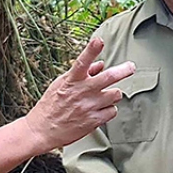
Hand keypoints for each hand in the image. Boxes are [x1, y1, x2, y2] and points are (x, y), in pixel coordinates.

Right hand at [27, 38, 135, 153]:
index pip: (82, 62)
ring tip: (105, 96)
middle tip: (131, 67)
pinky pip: (112, 111)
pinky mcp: (93, 121)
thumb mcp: (61, 84)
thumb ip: (82, 73)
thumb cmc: (51, 105)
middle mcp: (81, 92)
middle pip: (109, 77)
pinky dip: (109, 110)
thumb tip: (100, 64)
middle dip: (124, 70)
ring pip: (115, 94)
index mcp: (71, 81)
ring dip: (114, 94)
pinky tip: (100, 110)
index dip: (91, 50)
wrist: (42, 131)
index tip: (98, 41)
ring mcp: (88, 107)